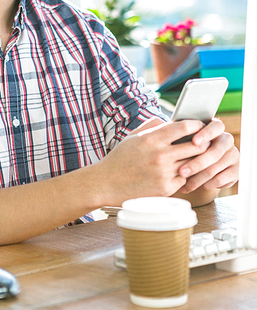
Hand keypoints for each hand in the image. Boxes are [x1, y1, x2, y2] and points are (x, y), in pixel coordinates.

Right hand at [100, 119, 214, 203]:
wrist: (107, 183)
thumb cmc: (121, 157)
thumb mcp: (134, 136)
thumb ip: (154, 125)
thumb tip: (174, 120)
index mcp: (152, 139)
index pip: (184, 128)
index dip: (196, 125)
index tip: (199, 125)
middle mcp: (160, 156)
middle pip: (196, 146)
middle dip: (202, 143)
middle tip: (203, 142)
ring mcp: (164, 173)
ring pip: (193, 163)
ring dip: (194, 160)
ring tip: (194, 156)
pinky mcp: (166, 189)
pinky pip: (185, 179)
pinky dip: (184, 175)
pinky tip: (179, 171)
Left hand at [176, 118, 238, 193]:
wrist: (198, 167)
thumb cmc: (181, 149)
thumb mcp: (176, 138)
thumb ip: (172, 130)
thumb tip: (159, 123)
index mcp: (214, 128)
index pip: (215, 126)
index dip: (206, 134)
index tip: (194, 142)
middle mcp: (226, 140)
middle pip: (215, 150)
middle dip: (198, 162)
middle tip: (182, 172)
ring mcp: (233, 155)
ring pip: (216, 167)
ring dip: (199, 176)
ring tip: (184, 184)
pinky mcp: (236, 170)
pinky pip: (223, 178)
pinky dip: (209, 183)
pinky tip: (197, 186)